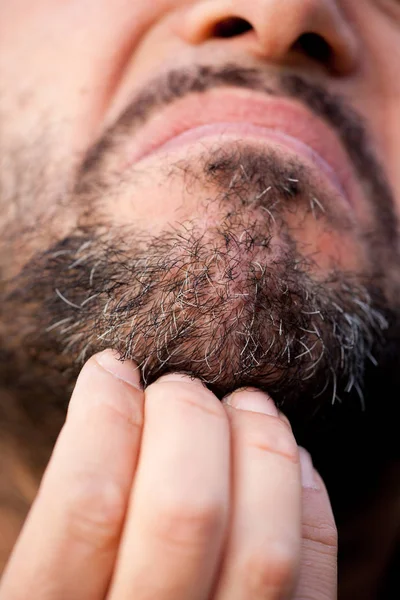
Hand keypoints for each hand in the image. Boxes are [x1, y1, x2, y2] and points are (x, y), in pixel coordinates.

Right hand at [0, 349, 336, 598]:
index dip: (103, 414)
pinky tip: (287, 456)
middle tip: (178, 386)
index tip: (112, 368)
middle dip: (186, 417)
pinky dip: (306, 497)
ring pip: (266, 547)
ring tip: (245, 402)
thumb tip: (119, 401)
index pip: (89, 501)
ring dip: (260, 447)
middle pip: (186, 510)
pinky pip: (314, 575)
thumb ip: (76, 510)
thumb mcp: (47, 577)